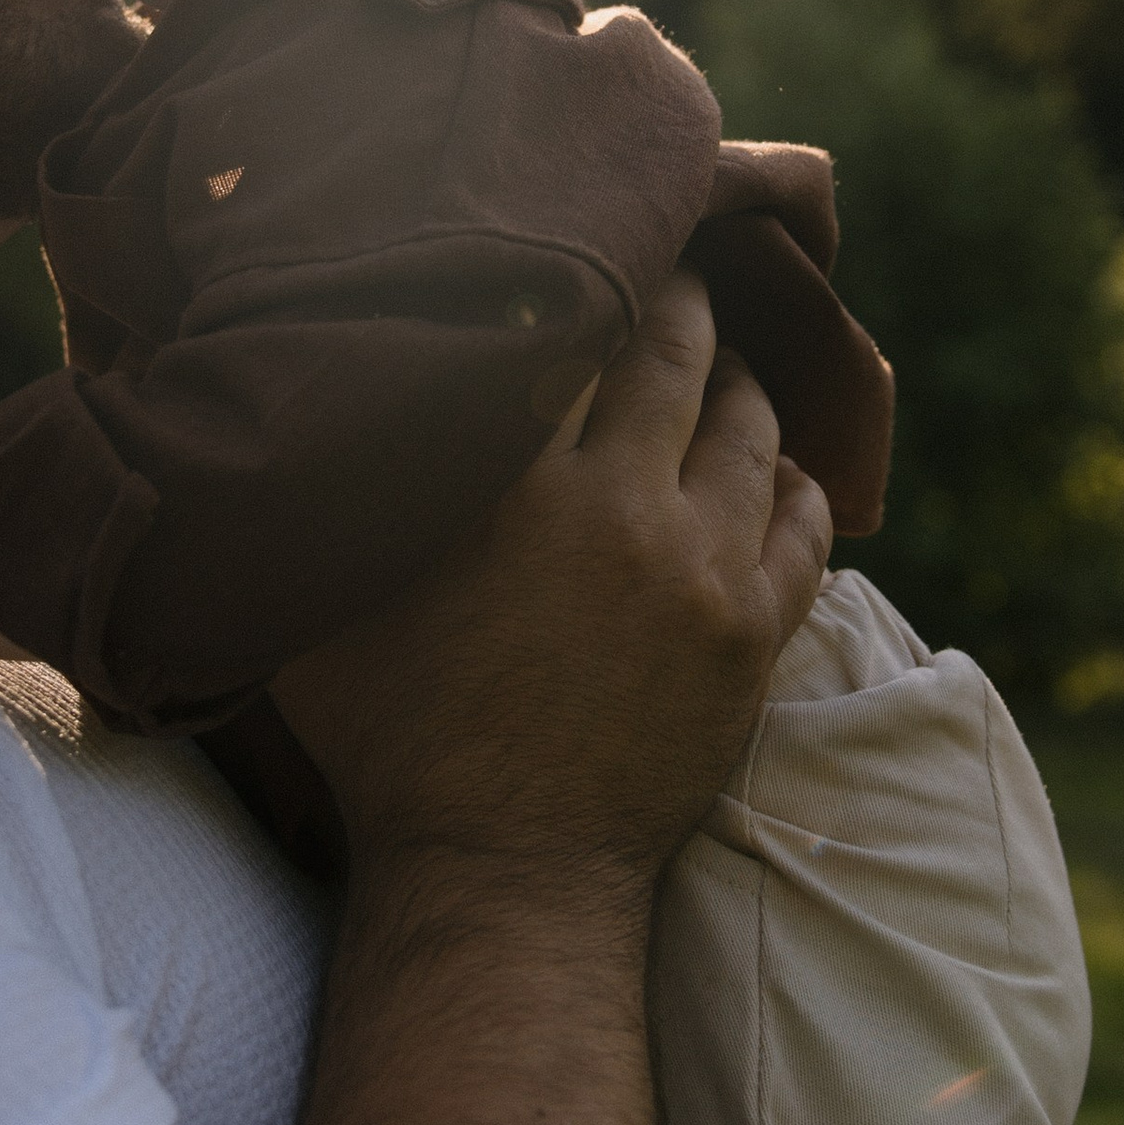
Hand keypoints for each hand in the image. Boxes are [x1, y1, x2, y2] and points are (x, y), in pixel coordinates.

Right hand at [272, 275, 829, 905]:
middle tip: (676, 269)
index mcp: (514, 483)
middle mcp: (620, 505)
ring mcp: (701, 569)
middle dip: (679, 299)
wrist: (501, 872)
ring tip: (723, 365)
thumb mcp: (332, 601)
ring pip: (751, 429)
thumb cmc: (392, 738)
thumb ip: (344, 495)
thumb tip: (319, 400)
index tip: (579, 251)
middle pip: (676, 354)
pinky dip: (795, 482)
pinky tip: (779, 469)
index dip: (579, 280)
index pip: (569, 330)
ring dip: (739, 383)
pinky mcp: (754, 634)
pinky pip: (804, 527)